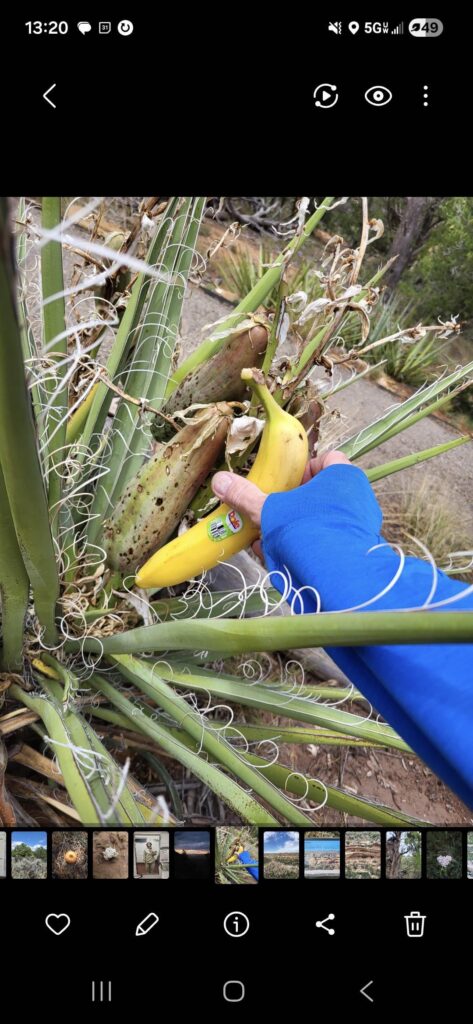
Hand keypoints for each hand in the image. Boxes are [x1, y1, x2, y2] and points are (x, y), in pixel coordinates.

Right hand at [211, 450, 350, 558]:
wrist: (336, 576)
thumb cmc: (306, 529)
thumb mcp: (269, 510)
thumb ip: (246, 496)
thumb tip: (220, 480)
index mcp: (342, 476)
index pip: (328, 459)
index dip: (305, 468)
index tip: (286, 482)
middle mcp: (357, 496)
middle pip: (324, 492)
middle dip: (296, 503)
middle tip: (274, 511)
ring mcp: (360, 524)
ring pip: (324, 519)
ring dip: (296, 526)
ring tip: (269, 536)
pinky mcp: (355, 549)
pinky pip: (327, 541)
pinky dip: (305, 546)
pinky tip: (278, 556)